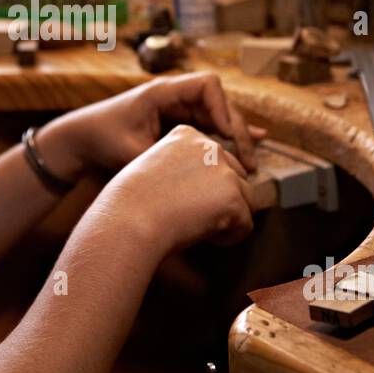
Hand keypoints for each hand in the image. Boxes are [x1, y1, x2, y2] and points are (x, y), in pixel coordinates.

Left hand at [35, 72, 266, 181]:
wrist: (81, 138)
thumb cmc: (101, 138)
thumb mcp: (132, 152)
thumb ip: (163, 158)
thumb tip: (199, 173)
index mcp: (162, 92)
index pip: (207, 85)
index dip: (223, 107)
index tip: (225, 136)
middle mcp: (174, 96)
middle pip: (219, 103)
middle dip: (237, 130)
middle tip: (249, 160)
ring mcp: (177, 109)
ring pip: (218, 116)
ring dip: (235, 137)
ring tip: (251, 163)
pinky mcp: (178, 122)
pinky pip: (209, 126)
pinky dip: (227, 136)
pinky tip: (251, 144)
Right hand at [86, 124, 256, 257]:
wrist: (127, 221)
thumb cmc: (130, 204)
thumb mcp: (155, 170)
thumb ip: (183, 169)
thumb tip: (209, 189)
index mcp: (187, 135)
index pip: (214, 161)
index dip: (200, 187)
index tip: (174, 199)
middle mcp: (209, 146)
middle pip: (236, 177)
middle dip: (219, 200)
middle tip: (188, 216)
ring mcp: (224, 170)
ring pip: (246, 200)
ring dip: (226, 218)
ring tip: (196, 226)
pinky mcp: (234, 196)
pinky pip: (246, 225)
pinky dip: (229, 237)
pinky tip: (202, 235)